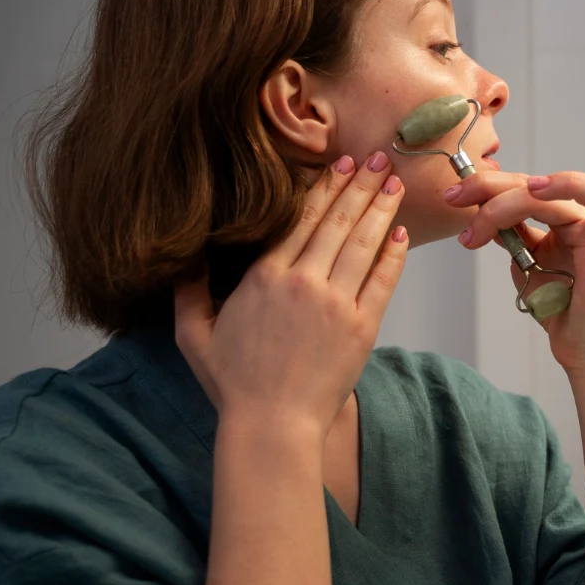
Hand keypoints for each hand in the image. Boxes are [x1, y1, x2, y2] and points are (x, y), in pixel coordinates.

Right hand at [174, 152, 409, 436]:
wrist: (273, 426)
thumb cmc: (233, 384)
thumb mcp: (193, 335)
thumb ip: (188, 291)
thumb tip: (183, 257)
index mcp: (264, 276)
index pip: (301, 219)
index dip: (324, 188)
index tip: (340, 165)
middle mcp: (303, 282)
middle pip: (338, 222)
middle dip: (360, 185)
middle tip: (379, 158)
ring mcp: (336, 304)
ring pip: (364, 243)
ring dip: (381, 209)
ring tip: (394, 183)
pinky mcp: (362, 328)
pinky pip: (383, 280)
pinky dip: (394, 254)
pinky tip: (401, 232)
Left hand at [446, 170, 584, 371]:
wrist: (574, 344)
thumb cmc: (556, 300)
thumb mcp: (525, 259)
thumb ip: (511, 232)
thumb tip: (478, 204)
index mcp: (566, 218)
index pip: (531, 187)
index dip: (488, 186)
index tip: (453, 197)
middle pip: (557, 188)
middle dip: (506, 188)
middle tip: (464, 203)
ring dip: (572, 185)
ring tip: (534, 190)